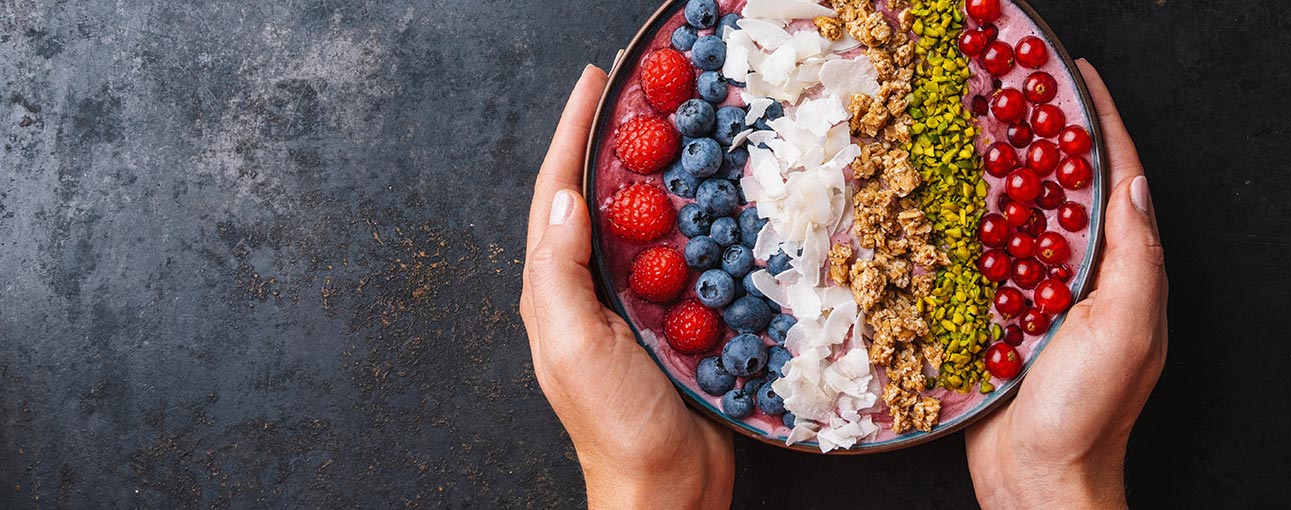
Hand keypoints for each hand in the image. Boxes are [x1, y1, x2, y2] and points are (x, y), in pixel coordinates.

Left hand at [521, 65, 733, 509]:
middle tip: (640, 92)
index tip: (596, 83)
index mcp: (555, 290)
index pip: (557, 192)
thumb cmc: (614, 426)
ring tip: (677, 129)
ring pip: (644, 221)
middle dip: (613, 139)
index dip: (573, 133)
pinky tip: (717, 202)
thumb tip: (566, 197)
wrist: (668, 486)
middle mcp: (590, 289)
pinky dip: (697, 220)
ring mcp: (633, 304)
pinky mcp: (676, 319)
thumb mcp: (574, 346)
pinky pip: (686, 256)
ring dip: (658, 172)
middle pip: (599, 195)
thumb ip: (561, 273)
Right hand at [966, 59, 1168, 509]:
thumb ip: (1134, 259)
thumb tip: (1134, 187)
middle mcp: (1084, 279)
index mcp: (1123, 274)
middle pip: (1065, 191)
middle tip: (1013, 93)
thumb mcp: (1127, 330)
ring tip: (974, 130)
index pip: (1118, 181)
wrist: (1037, 480)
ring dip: (1000, 174)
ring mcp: (1037, 299)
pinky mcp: (995, 320)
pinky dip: (965, 226)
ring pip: (1019, 219)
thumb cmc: (1089, 413)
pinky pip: (979, 262)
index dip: (1101, 125)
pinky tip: (941, 200)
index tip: (1079, 79)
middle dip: (1044, 138)